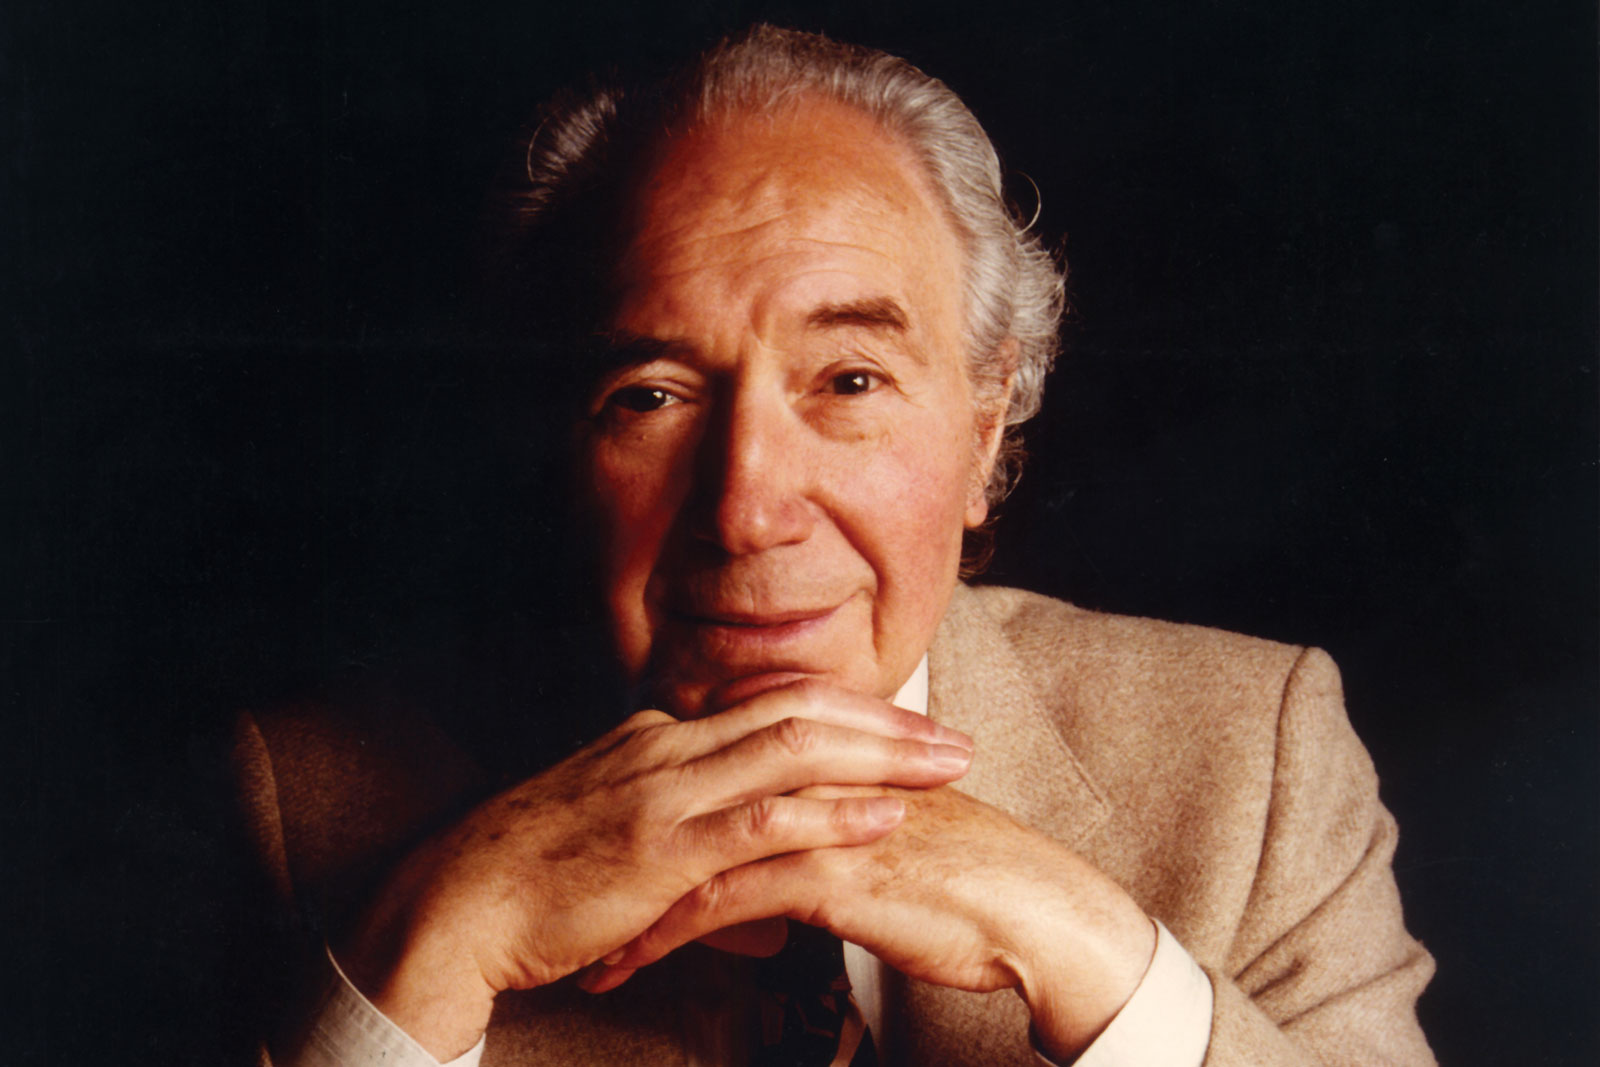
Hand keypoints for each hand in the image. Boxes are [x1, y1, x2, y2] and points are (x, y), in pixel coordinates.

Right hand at [336, 680, 974, 1059]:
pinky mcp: (661, 848)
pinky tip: (882, 818)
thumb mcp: (613, 841)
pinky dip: (830, 814)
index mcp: (656, 740)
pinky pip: (762, 821)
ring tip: (945, 766)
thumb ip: (687, 850)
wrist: (455, 904)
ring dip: (879, 756)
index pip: (768, 704)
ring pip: (792, 751)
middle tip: (951, 736)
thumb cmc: (531, 881)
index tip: (905, 724)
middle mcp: (667, 748)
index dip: (846, 711)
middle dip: (884, 721)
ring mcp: (665, 793)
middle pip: (798, 711)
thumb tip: (751, 893)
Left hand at [589, 785, 1156, 1059]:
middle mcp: (806, 778)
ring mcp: (810, 819)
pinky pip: (716, 903)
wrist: (1032, 908)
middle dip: (621, 856)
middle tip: (571, 897)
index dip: (657, 816)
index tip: (611, 858)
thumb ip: (833, 823)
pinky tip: (625, 967)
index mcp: (820, 761)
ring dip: (627, 903)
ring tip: (581, 946)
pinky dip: (660, 936)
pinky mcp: (819, 872)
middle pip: (686, 804)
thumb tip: (792, 841)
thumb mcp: (885, 836)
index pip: (715, 775)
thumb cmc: (966, 878)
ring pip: (688, 850)